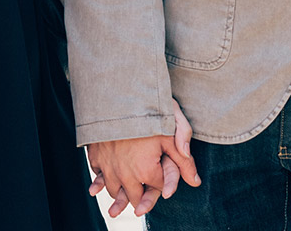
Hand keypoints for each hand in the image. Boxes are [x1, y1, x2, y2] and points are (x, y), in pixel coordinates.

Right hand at [87, 99, 199, 216]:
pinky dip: (101, 179)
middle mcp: (124, 174)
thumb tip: (196, 181)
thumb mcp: (172, 129)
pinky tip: (106, 177)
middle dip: (141, 197)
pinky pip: (97, 175)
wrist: (115, 93)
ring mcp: (107, 166)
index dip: (163, 182)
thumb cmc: (147, 109)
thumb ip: (184, 157)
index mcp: (145, 170)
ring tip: (125, 192)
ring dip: (120, 193)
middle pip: (134, 197)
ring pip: (114, 191)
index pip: (158, 188)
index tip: (164, 173)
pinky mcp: (95, 156)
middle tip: (144, 194)